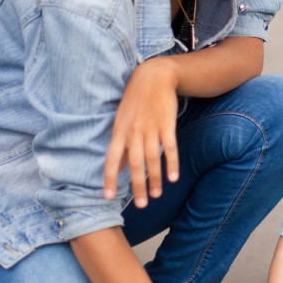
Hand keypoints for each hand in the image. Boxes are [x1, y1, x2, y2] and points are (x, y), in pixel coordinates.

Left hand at [103, 57, 180, 206]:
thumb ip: (120, 145)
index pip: (111, 160)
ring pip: (152, 159)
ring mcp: (150, 128)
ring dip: (155, 179)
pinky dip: (172, 163)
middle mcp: (133, 132)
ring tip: (157, 195)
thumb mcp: (121, 121)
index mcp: (119, 132)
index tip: (108, 197)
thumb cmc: (135, 101)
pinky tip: (174, 177)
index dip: (109, 179)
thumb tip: (116, 167)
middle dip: (137, 186)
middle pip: (134, 164)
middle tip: (142, 205)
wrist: (154, 77)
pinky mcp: (166, 124)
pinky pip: (169, 147)